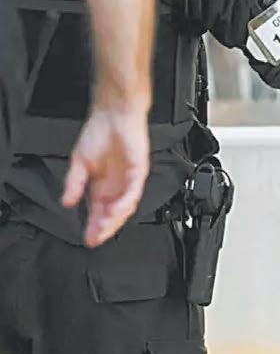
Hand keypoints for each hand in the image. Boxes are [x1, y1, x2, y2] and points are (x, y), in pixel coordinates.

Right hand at [61, 106, 149, 246]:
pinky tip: (117, 210)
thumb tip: (66, 202)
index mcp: (102, 184)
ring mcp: (129, 178)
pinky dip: (126, 202)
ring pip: (125, 205)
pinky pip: (135, 190)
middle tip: (97, 238)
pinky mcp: (139, 170)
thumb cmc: (99, 133)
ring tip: (105, 227)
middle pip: (113, 212)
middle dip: (105, 227)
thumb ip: (74, 183)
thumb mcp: (79, 162)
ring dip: (116, 218)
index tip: (88, 238)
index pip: (99, 211)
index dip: (94, 225)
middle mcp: (116, 184)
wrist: (113, 115)